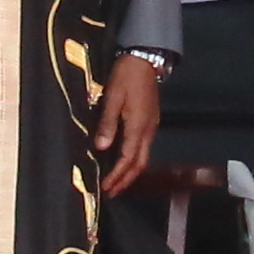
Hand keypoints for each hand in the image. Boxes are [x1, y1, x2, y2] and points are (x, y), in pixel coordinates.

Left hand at [92, 47, 162, 188]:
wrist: (145, 60)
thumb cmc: (126, 76)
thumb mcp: (112, 97)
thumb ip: (108, 123)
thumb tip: (102, 147)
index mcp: (138, 126)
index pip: (127, 158)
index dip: (116, 175)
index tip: (105, 187)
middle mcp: (148, 130)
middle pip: (140, 164)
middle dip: (126, 181)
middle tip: (112, 193)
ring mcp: (152, 127)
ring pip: (143, 157)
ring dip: (130, 172)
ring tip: (117, 182)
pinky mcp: (151, 122)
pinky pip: (144, 148)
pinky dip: (134, 160)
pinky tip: (125, 161)